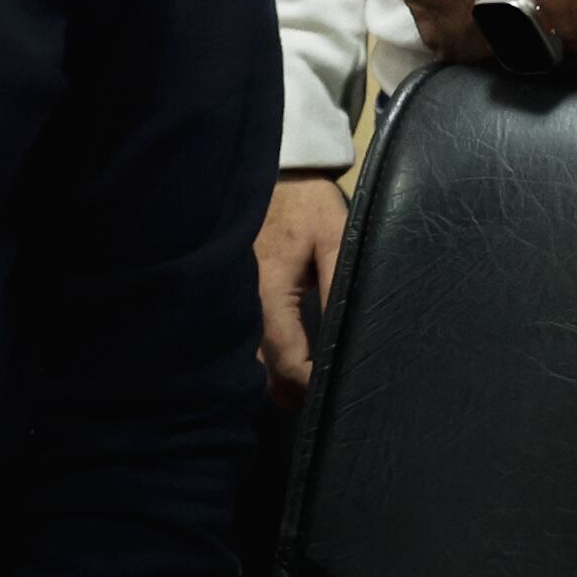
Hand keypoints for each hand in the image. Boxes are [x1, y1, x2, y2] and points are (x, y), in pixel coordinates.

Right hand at [254, 174, 350, 402]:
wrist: (273, 175)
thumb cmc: (307, 205)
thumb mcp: (335, 236)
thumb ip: (337, 282)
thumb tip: (346, 332)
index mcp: (270, 292)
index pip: (286, 358)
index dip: (308, 383)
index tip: (330, 392)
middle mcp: (243, 305)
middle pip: (261, 370)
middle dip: (289, 391)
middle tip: (318, 401)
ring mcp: (232, 302)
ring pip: (247, 361)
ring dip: (274, 380)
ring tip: (303, 389)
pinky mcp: (230, 298)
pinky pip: (242, 342)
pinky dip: (261, 361)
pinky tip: (281, 366)